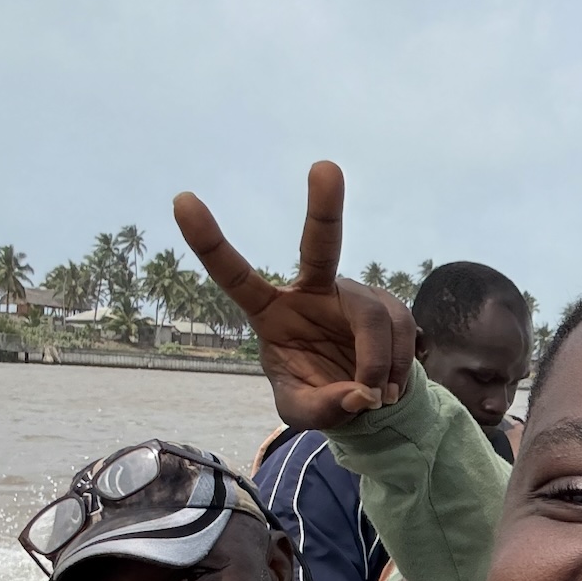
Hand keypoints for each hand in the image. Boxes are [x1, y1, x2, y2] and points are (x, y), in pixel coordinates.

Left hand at [173, 161, 417, 429]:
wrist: (361, 402)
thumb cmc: (318, 395)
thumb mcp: (302, 412)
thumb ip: (321, 408)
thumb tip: (359, 394)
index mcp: (271, 311)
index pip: (235, 274)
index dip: (209, 241)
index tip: (182, 200)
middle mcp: (312, 291)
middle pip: (321, 244)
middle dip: (325, 207)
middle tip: (326, 168)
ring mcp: (353, 294)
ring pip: (373, 315)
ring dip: (379, 362)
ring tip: (377, 397)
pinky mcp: (387, 305)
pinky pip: (399, 329)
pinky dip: (397, 365)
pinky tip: (389, 389)